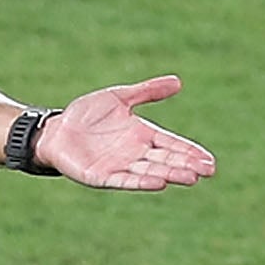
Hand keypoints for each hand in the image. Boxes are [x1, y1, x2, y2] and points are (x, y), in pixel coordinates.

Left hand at [38, 76, 215, 190]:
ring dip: (170, 174)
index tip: (209, 161)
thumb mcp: (119, 97)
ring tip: (190, 178)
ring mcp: (119, 166)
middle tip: (207, 171)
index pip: (172, 144)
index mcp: (141, 135)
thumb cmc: (86, 114)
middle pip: (166, 160)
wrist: (56, 129)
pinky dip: (142, 182)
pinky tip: (159, 182)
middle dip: (186, 165)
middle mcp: (134, 153)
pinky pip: (125, 180)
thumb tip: (178, 82)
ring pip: (150, 172)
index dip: (190, 152)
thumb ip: (147, 91)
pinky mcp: (102, 177)